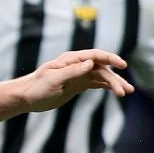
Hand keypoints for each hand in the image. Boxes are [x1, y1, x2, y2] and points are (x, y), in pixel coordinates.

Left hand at [16, 49, 131, 112]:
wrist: (27, 97)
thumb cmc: (37, 88)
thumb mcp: (54, 80)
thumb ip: (72, 71)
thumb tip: (90, 63)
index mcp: (71, 60)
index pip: (95, 56)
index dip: (110, 59)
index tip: (122, 65)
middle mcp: (77, 65)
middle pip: (101, 68)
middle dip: (115, 79)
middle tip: (125, 91)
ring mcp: (79, 74)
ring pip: (101, 76)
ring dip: (114, 84)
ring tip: (126, 92)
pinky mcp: (78, 84)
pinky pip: (96, 83)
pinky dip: (107, 86)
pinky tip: (116, 91)